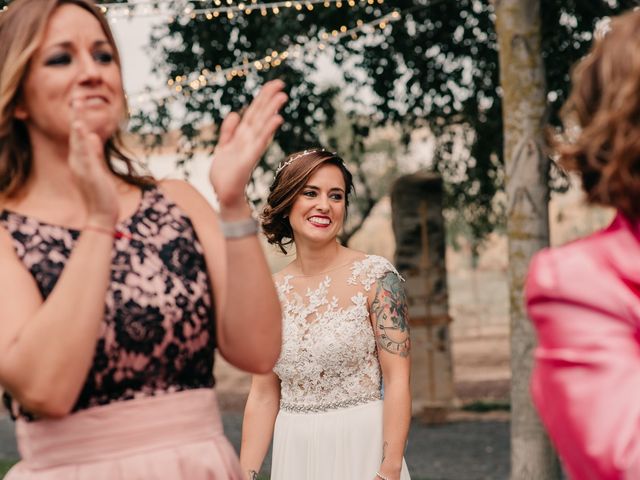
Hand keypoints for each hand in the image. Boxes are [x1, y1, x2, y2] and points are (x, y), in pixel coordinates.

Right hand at [68, 98, 118, 227]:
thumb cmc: (100, 193)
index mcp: (79, 160)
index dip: (78, 120)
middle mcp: (77, 162)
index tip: (78, 102)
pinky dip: (84, 142)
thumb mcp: (98, 169)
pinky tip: (85, 130)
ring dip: (78, 124)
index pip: (78, 136)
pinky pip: (86, 155)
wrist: (102, 214)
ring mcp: (82, 168)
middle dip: (76, 117)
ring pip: (78, 142)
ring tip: (77, 106)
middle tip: (76, 98)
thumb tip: (93, 137)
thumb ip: (94, 153)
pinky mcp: (89, 174)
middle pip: (75, 135)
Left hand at [209, 79, 287, 213]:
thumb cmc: (224, 174)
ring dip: (272, 110)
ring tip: (282, 96)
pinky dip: (268, 130)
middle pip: (259, 115)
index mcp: (241, 136)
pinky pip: (259, 142)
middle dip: (269, 99)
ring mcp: (249, 149)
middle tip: (281, 84)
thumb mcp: (223, 147)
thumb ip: (228, 131)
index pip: (253, 113)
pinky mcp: (248, 159)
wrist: (224, 194)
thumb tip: (235, 113)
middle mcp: (248, 140)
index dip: (262, 98)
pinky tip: (277, 119)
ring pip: (261, 125)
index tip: (273, 84)